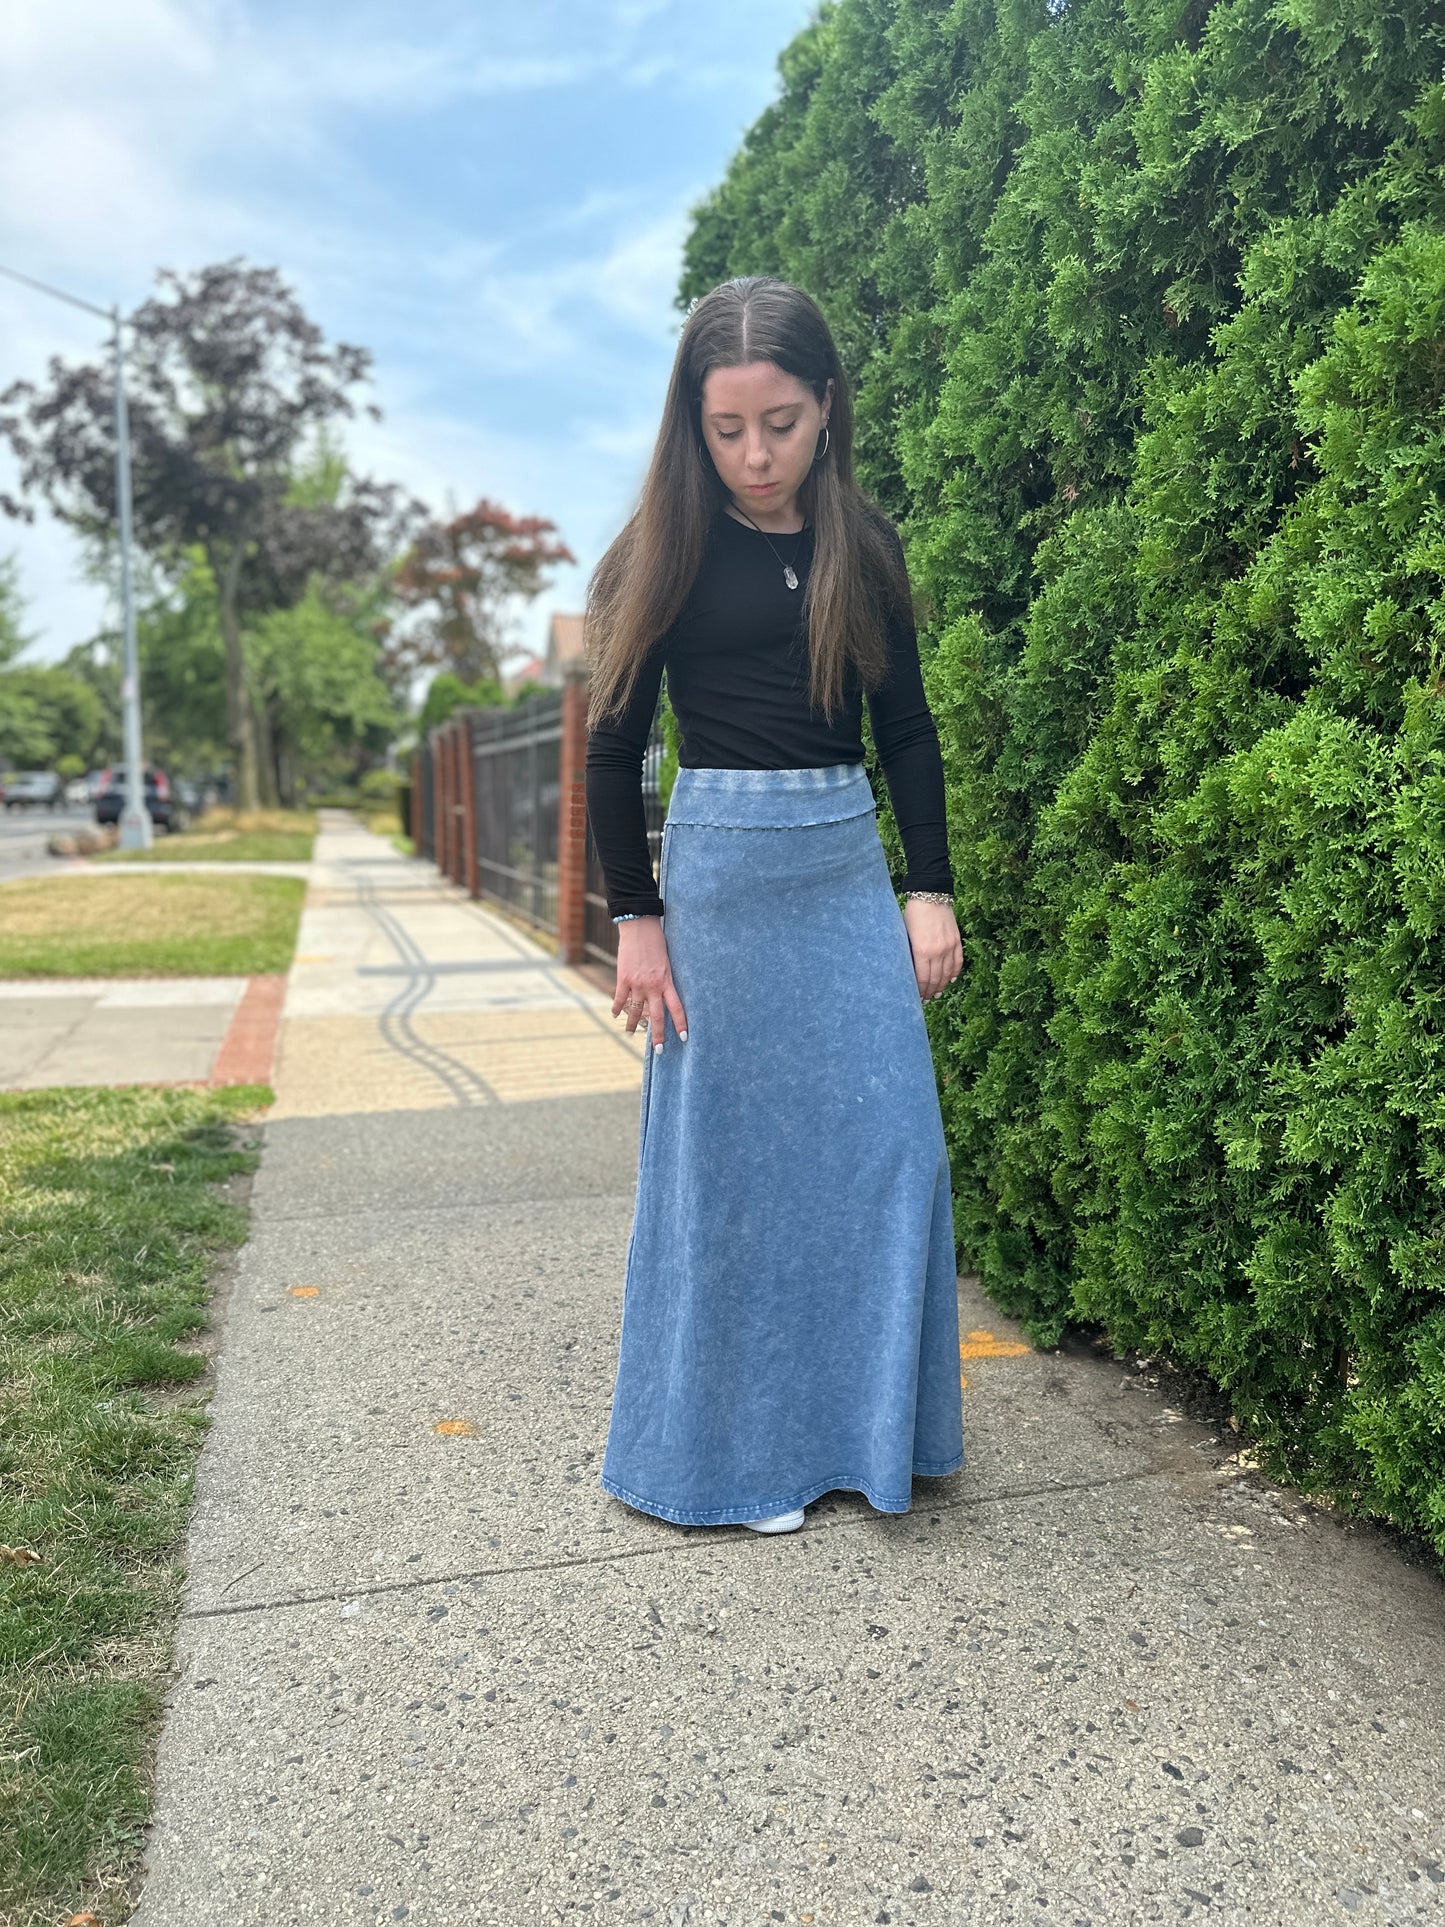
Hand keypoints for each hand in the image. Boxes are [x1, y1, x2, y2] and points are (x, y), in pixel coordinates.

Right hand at [612, 917, 688, 1052]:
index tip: (684, 1038)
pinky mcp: (623, 978)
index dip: (680, 1024)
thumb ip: (664, 980)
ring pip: (635, 1011)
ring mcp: (637, 983)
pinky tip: (615, 1015)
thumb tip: (661, 996)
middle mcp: (652, 986)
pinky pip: (620, 999)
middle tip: (659, 1050)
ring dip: (632, 1025)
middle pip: (656, 1016)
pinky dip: (617, 1008)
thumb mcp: (667, 962)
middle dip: (657, 1036)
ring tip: (630, 1035)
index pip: (676, 1008)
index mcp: (666, 981)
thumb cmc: (656, 942)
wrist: (639, 926)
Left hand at [902, 897, 962, 1001]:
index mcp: (921, 950)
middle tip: (925, 999)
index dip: (919, 990)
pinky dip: (954, 973)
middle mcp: (937, 951)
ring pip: (948, 974)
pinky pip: (958, 962)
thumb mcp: (905, 935)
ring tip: (936, 993)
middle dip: (929, 991)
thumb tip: (909, 971)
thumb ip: (909, 953)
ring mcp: (949, 946)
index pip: (922, 978)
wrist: (930, 894)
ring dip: (942, 985)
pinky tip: (950, 980)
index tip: (916, 997)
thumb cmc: (913, 913)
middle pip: (935, 979)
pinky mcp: (957, 941)